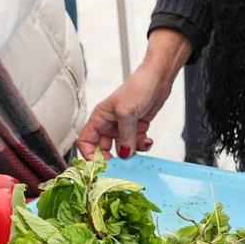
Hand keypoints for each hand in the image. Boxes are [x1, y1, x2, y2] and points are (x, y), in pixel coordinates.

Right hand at [76, 33, 188, 158]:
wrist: (159, 79)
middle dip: (114, 157)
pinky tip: (148, 139)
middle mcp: (109, 124)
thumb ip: (125, 137)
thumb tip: (124, 155)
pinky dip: (142, 145)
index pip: (85, 141)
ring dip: (132, 150)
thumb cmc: (138, 87)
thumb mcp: (127, 113)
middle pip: (104, 149)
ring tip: (140, 144)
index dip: (89, 154)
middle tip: (123, 164)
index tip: (101, 165)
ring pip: (122, 148)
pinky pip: (136, 144)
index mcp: (100, 118)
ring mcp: (123, 127)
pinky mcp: (136, 128)